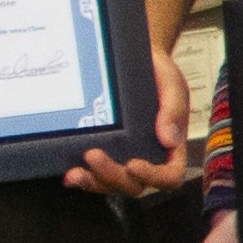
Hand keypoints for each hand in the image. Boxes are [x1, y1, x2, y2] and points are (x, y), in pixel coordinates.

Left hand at [64, 50, 191, 197]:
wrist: (135, 58)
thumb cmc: (157, 73)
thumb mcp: (172, 85)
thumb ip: (174, 110)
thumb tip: (169, 139)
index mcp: (169, 146)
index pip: (169, 175)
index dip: (152, 177)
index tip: (134, 164)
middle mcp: (147, 156)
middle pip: (134, 184)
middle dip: (113, 176)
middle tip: (93, 155)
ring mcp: (123, 156)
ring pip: (111, 184)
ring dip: (94, 181)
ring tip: (76, 171)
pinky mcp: (104, 150)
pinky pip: (94, 172)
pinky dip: (82, 175)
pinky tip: (69, 170)